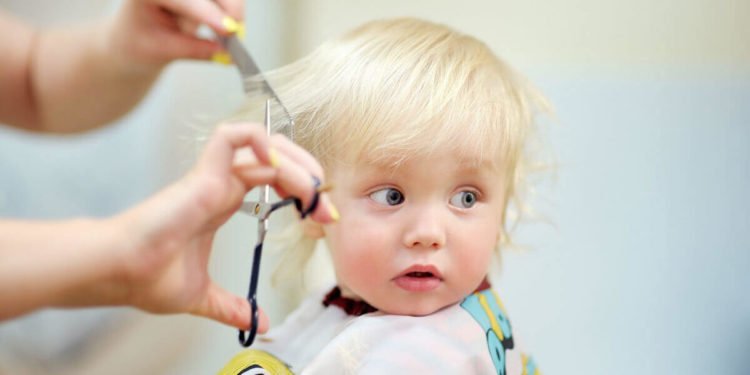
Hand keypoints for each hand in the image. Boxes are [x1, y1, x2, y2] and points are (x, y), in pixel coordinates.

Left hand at [109, 0, 244, 69]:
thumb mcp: (164, 51)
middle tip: (237, 36)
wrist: (134, 35)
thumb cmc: (141, 42)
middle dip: (229, 9)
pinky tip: (219, 24)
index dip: (207, 13)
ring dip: (226, 13)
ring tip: (215, 32)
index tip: (229, 29)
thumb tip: (229, 55)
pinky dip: (230, 12)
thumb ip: (196, 51)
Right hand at [113, 123, 336, 330]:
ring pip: (263, 146)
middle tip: (326, 205)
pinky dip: (259, 140)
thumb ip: (231, 306)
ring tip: (312, 191)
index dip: (303, 191)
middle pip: (276, 158)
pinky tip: (278, 164)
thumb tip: (258, 321)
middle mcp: (221, 185)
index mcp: (223, 202)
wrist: (119, 273)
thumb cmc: (148, 277)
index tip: (322, 217)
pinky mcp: (203, 174)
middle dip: (308, 174)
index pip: (274, 179)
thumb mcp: (203, 297)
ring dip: (297, 162)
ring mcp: (213, 176)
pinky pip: (232, 137)